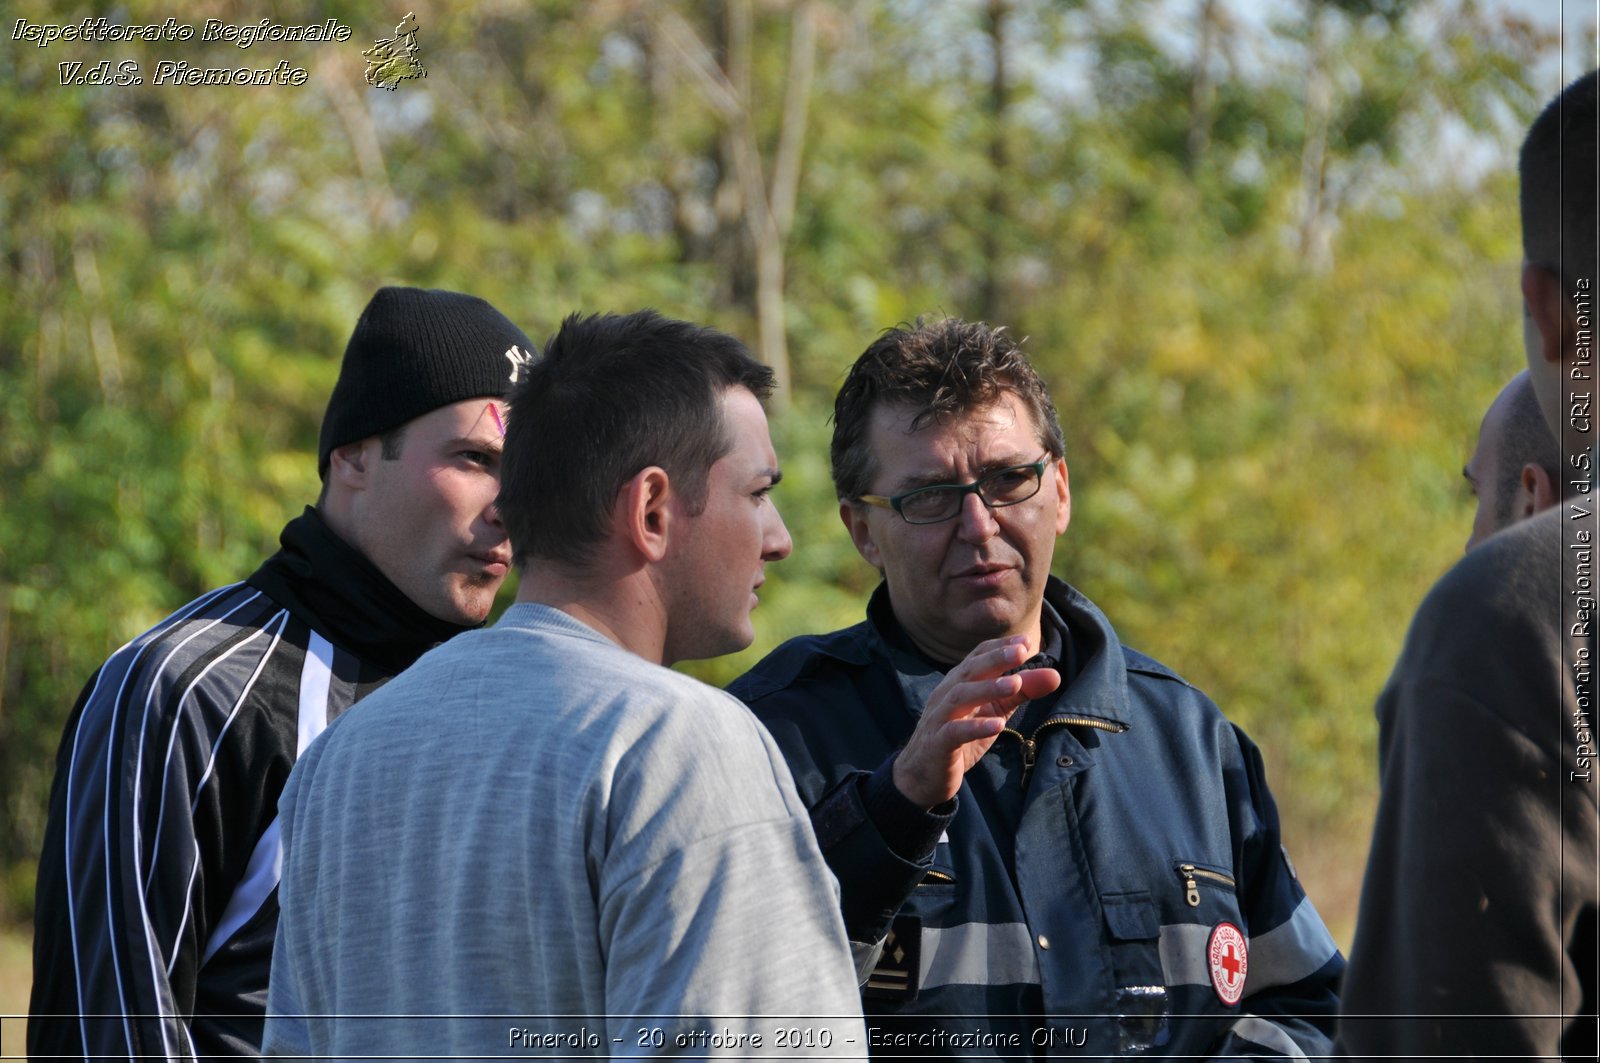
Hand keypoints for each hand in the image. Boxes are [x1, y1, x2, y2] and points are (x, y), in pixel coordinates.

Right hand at [891, 635, 1061, 808]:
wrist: (923, 777)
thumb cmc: (960, 738)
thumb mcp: (995, 712)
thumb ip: (1021, 693)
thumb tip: (1055, 674)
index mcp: (959, 684)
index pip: (977, 657)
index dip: (999, 647)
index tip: (1026, 641)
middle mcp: (946, 695)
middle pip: (969, 671)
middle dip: (995, 659)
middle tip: (1021, 651)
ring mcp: (938, 719)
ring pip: (960, 697)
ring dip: (988, 688)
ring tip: (1015, 684)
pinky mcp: (937, 744)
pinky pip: (954, 732)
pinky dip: (975, 727)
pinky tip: (998, 725)